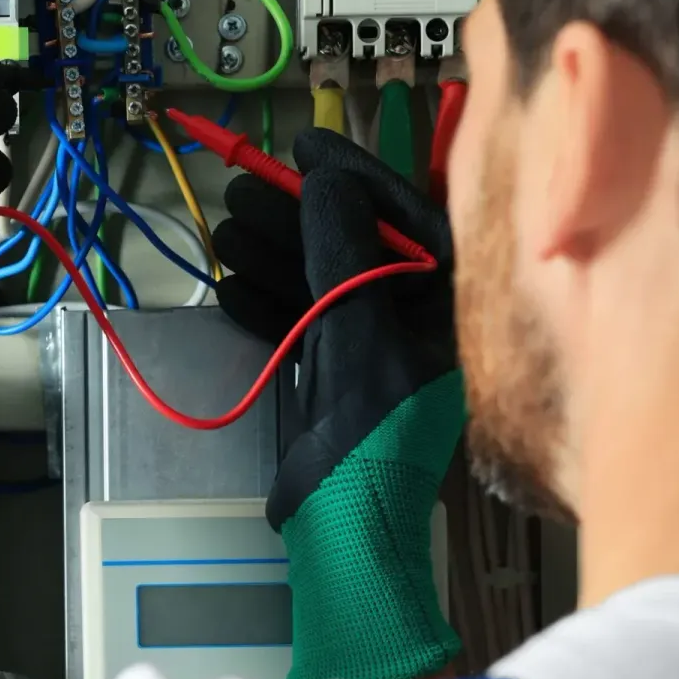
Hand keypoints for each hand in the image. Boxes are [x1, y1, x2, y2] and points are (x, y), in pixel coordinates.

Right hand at [213, 127, 462, 678]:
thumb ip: (343, 253)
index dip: (355, 174)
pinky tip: (231, 289)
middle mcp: (425, 323)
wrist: (349, 532)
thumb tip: (329, 181)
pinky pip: (310, 324)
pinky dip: (271, 305)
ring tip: (225, 235)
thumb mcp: (355, 332)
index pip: (412, 215)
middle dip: (299, 217)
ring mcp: (385, 353)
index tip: (304, 145)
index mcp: (453, 307)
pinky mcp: (346, 382)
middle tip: (245, 191)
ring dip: (276, 258)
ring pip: (328, 282)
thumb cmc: (373, 440)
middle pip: (360, 245)